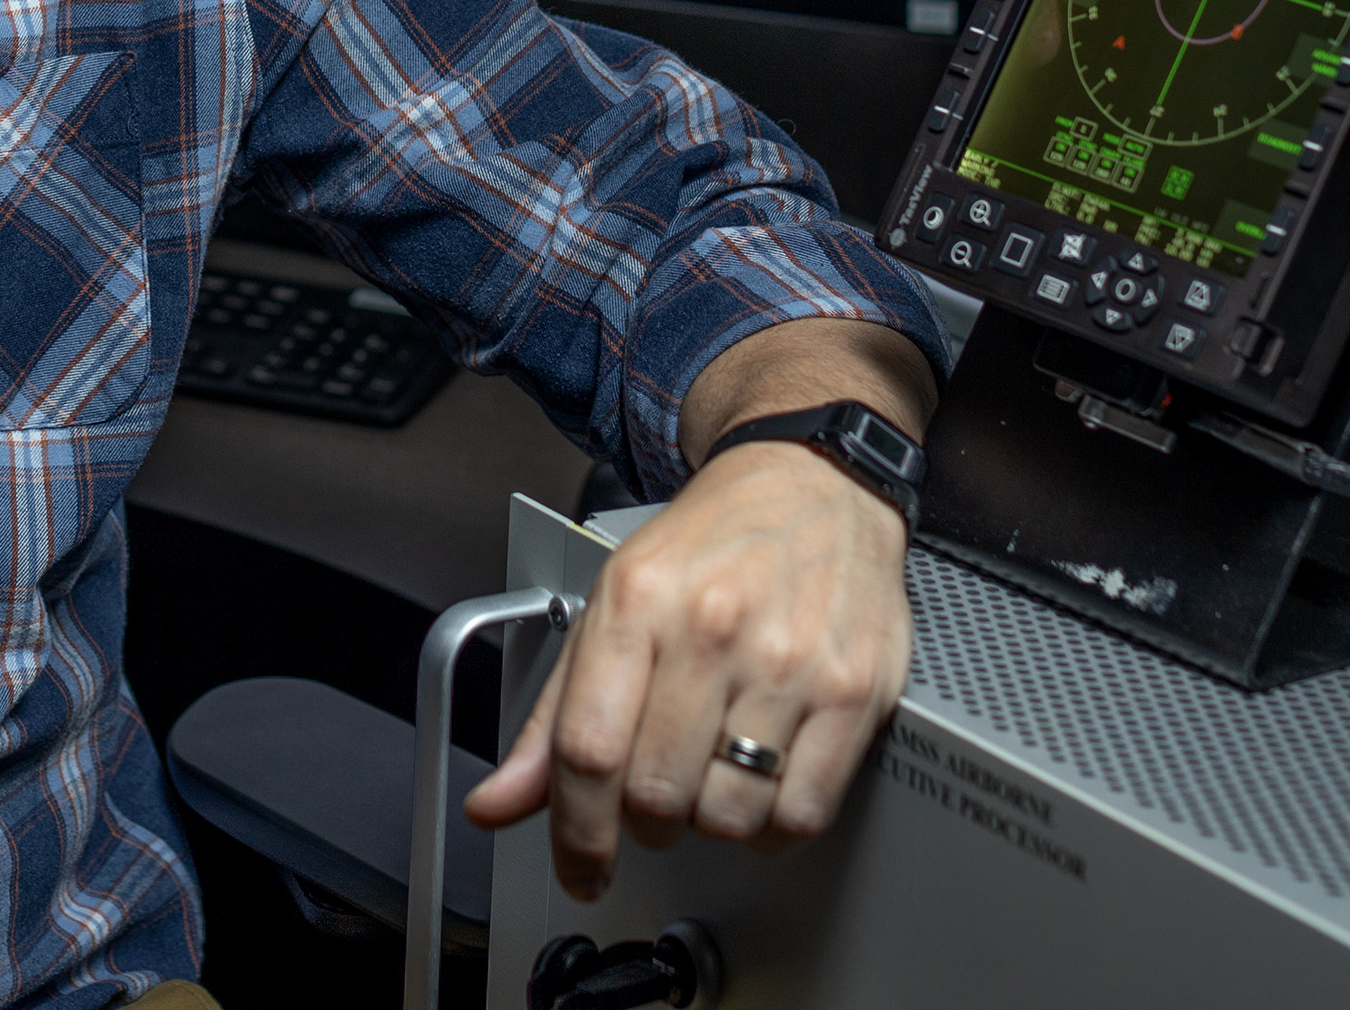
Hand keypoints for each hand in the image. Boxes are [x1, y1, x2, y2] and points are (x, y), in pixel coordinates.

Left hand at [462, 324, 926, 899]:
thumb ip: (554, 716)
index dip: (575, 832)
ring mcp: (788, 660)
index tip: (579, 868)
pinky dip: (772, 827)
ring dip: (710, 824)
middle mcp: (712, 627)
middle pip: (655, 792)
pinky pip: (801, 813)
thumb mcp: (612, 605)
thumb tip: (496, 804)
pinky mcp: (853, 690)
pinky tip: (763, 789)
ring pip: (728, 814)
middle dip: (644, 823)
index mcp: (638, 601)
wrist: (812, 482)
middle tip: (654, 801)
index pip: (586, 750)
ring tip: (711, 780)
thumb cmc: (712, 547)